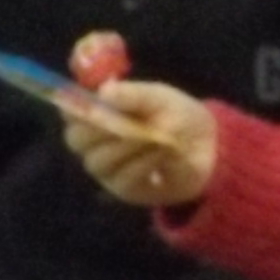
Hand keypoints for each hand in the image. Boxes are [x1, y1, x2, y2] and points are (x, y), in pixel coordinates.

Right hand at [62, 80, 218, 209]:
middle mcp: (96, 142)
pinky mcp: (123, 188)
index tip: (91, 103)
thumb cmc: (177, 116)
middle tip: (124, 122)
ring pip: (98, 160)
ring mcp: (107, 167)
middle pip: (76, 139)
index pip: (71, 111)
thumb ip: (133, 94)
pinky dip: (142, 162)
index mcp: (100, 113)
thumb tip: (104, 91)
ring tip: (155, 136)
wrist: (208, 147)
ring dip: (126, 146)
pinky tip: (162, 152)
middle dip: (99, 129)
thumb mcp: (160, 98)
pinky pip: (122, 177)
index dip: (74, 107)